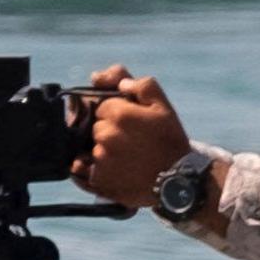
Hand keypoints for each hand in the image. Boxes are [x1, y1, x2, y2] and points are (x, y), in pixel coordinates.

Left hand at [78, 66, 193, 204]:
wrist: (179, 180)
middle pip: (95, 126)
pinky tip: (112, 168)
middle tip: (131, 141)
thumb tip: (111, 80)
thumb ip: (140, 86)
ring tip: (126, 157)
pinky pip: (81, 169)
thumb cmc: (170, 141)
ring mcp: (100, 158)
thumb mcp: (163, 106)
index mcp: (119, 114)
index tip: (131, 123)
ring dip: (103, 149)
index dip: (116, 113)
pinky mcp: (97, 179)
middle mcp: (106, 135)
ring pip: (90, 147)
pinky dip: (91, 168)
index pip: (101, 106)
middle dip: (109, 130)